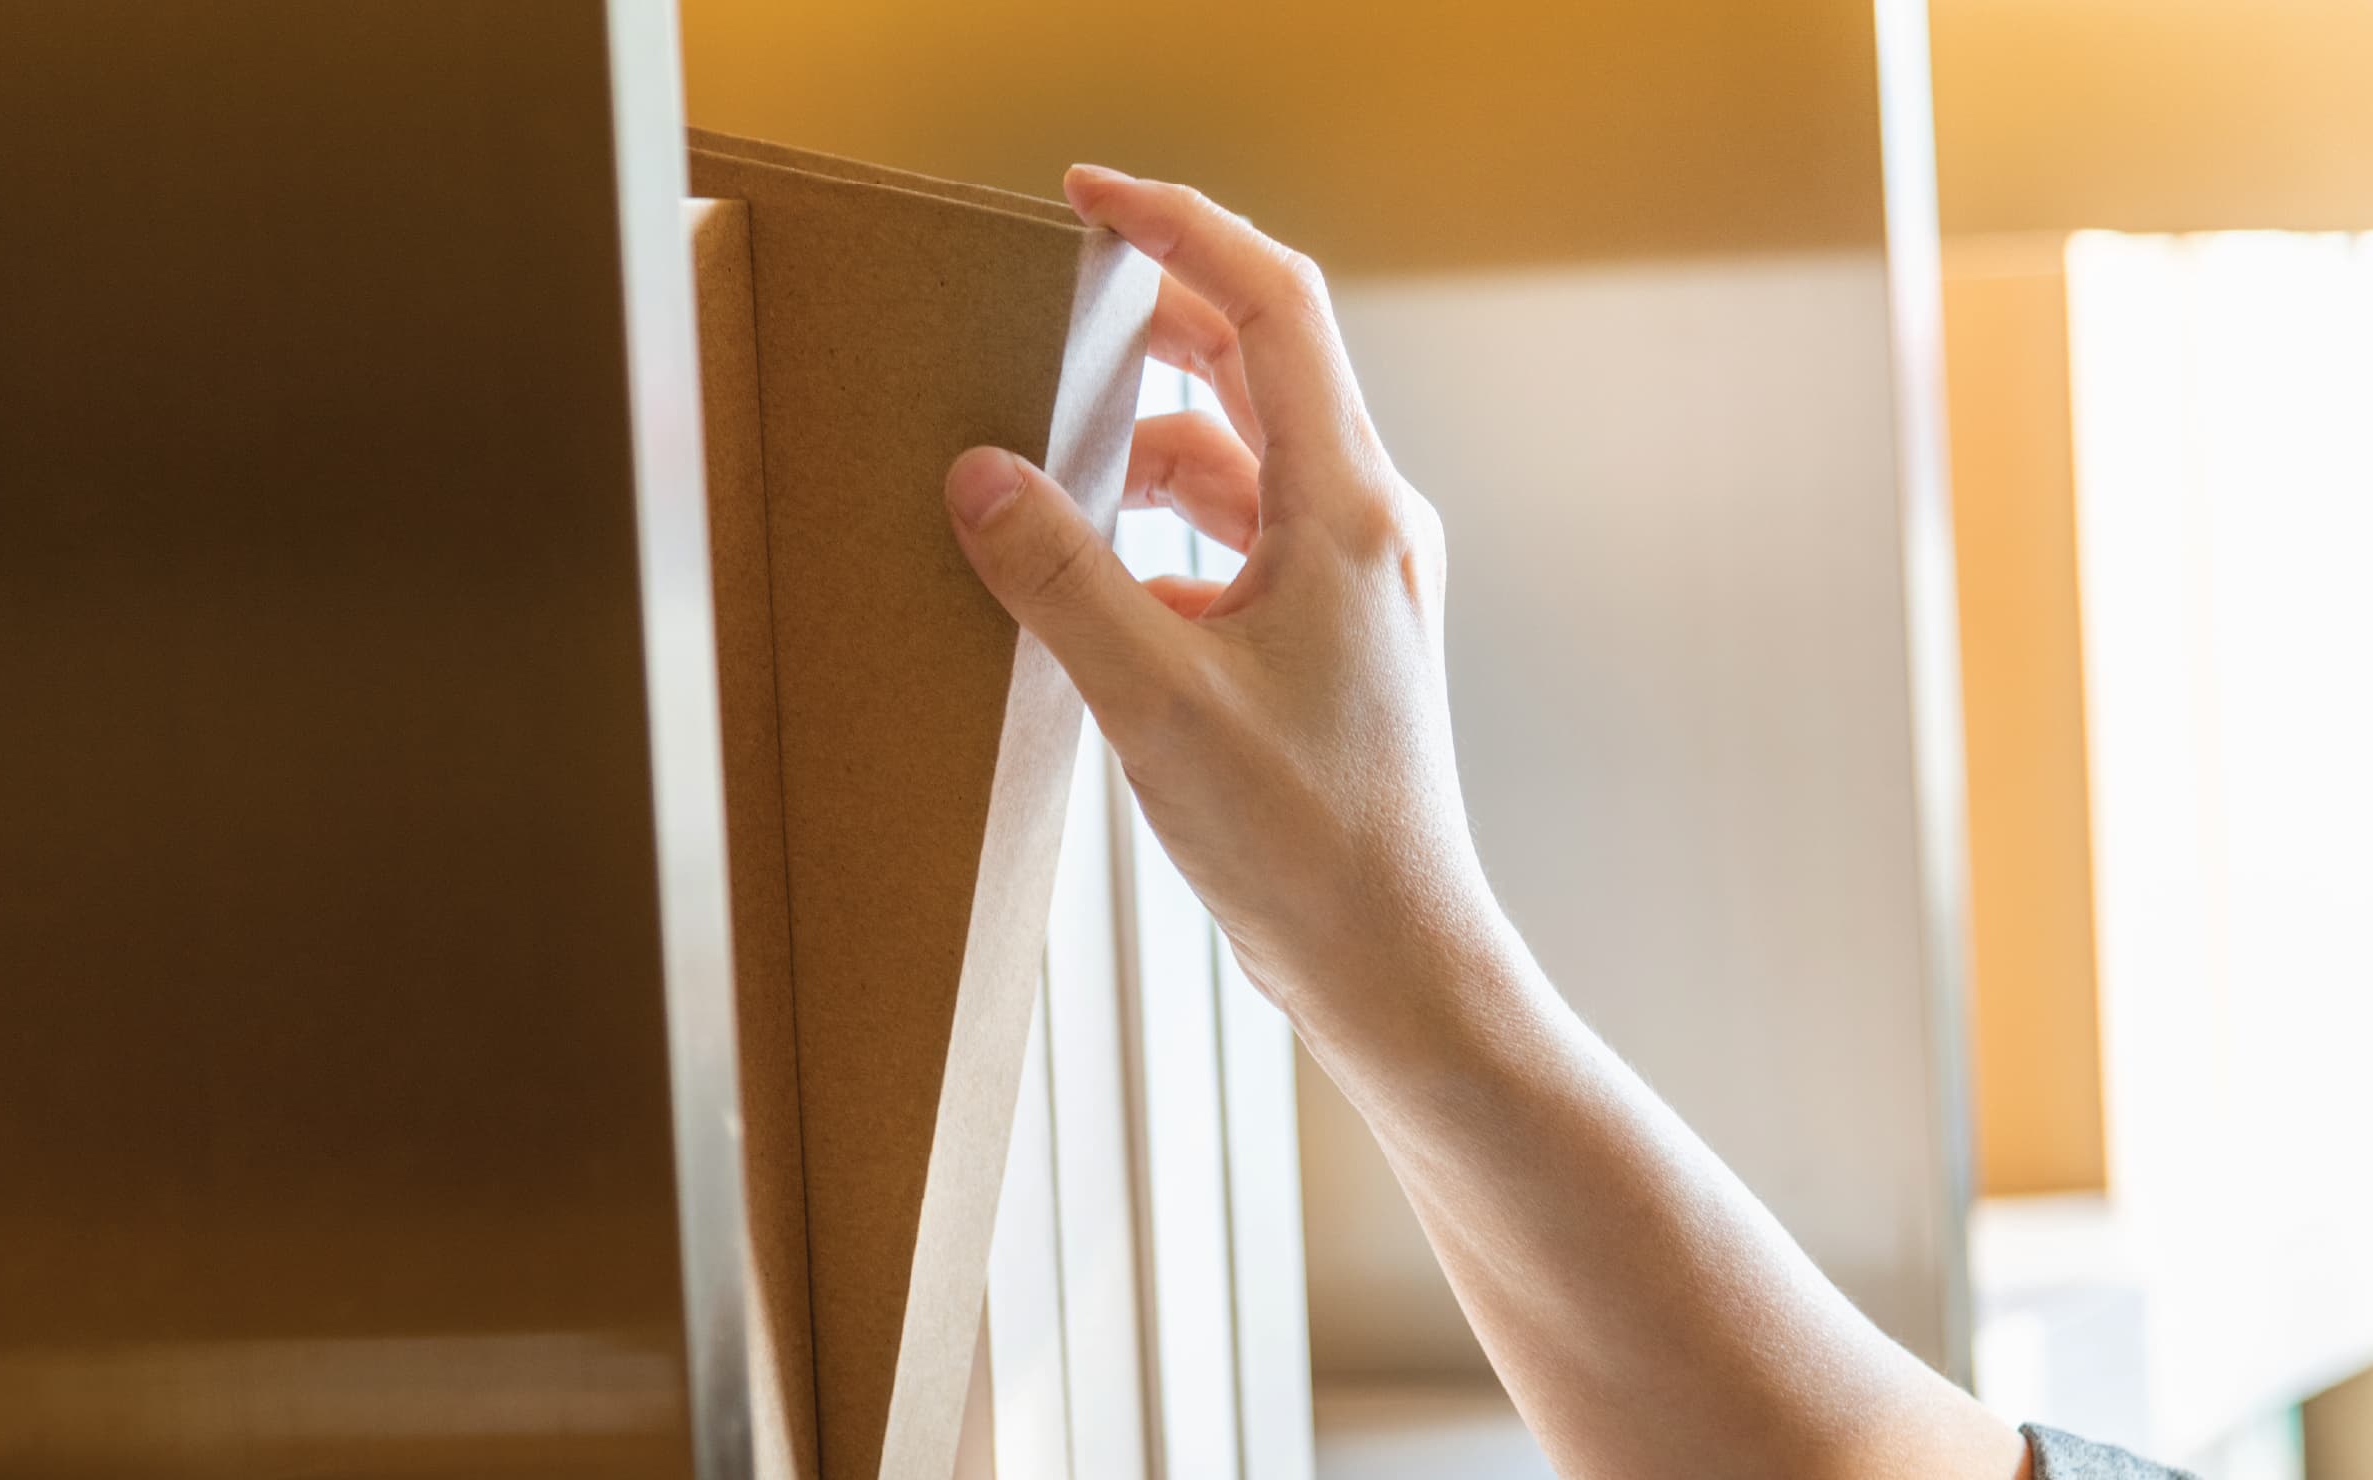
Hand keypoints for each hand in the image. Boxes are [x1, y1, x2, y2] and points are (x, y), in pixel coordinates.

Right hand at [944, 165, 1507, 1040]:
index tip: (1089, 198)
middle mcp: (1364, 526)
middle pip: (1254, 370)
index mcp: (1350, 510)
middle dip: (1149, 328)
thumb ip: (1063, 579)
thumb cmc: (1308, 844)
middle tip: (1044, 316)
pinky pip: (1229, 543)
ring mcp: (1348, 583)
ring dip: (1140, 448)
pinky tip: (1082, 578)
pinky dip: (1156, 536)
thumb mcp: (1158, 703)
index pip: (1272, 307)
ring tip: (1038, 457)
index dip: (1181, 230)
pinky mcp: (1322, 640)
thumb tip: (978, 475)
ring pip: (1234, 463)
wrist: (1394, 962)